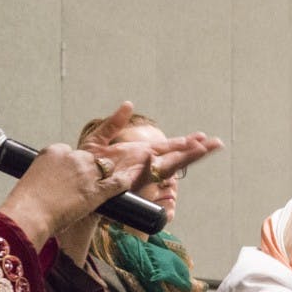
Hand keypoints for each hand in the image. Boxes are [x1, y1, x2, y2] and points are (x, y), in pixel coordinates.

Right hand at [0, 144, 128, 248]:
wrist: (28, 215)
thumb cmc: (26, 203)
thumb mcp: (32, 179)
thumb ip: (47, 175)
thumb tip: (55, 182)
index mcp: (54, 151)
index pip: (69, 152)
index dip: (69, 166)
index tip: (65, 177)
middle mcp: (72, 157)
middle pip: (88, 158)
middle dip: (87, 171)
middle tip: (77, 188)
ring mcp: (86, 172)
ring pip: (104, 168)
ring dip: (101, 178)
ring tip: (92, 192)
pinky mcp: (96, 190)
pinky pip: (117, 183)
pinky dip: (123, 183)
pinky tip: (125, 185)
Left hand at [79, 102, 223, 190]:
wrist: (75, 186)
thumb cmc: (86, 166)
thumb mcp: (99, 138)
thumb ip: (114, 122)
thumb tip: (129, 104)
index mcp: (141, 154)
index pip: (169, 147)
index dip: (186, 142)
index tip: (203, 136)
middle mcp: (144, 165)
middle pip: (176, 157)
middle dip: (196, 151)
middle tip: (217, 143)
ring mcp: (140, 174)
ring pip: (169, 166)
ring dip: (186, 157)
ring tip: (204, 148)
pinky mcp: (132, 182)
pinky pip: (149, 172)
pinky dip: (161, 165)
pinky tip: (173, 158)